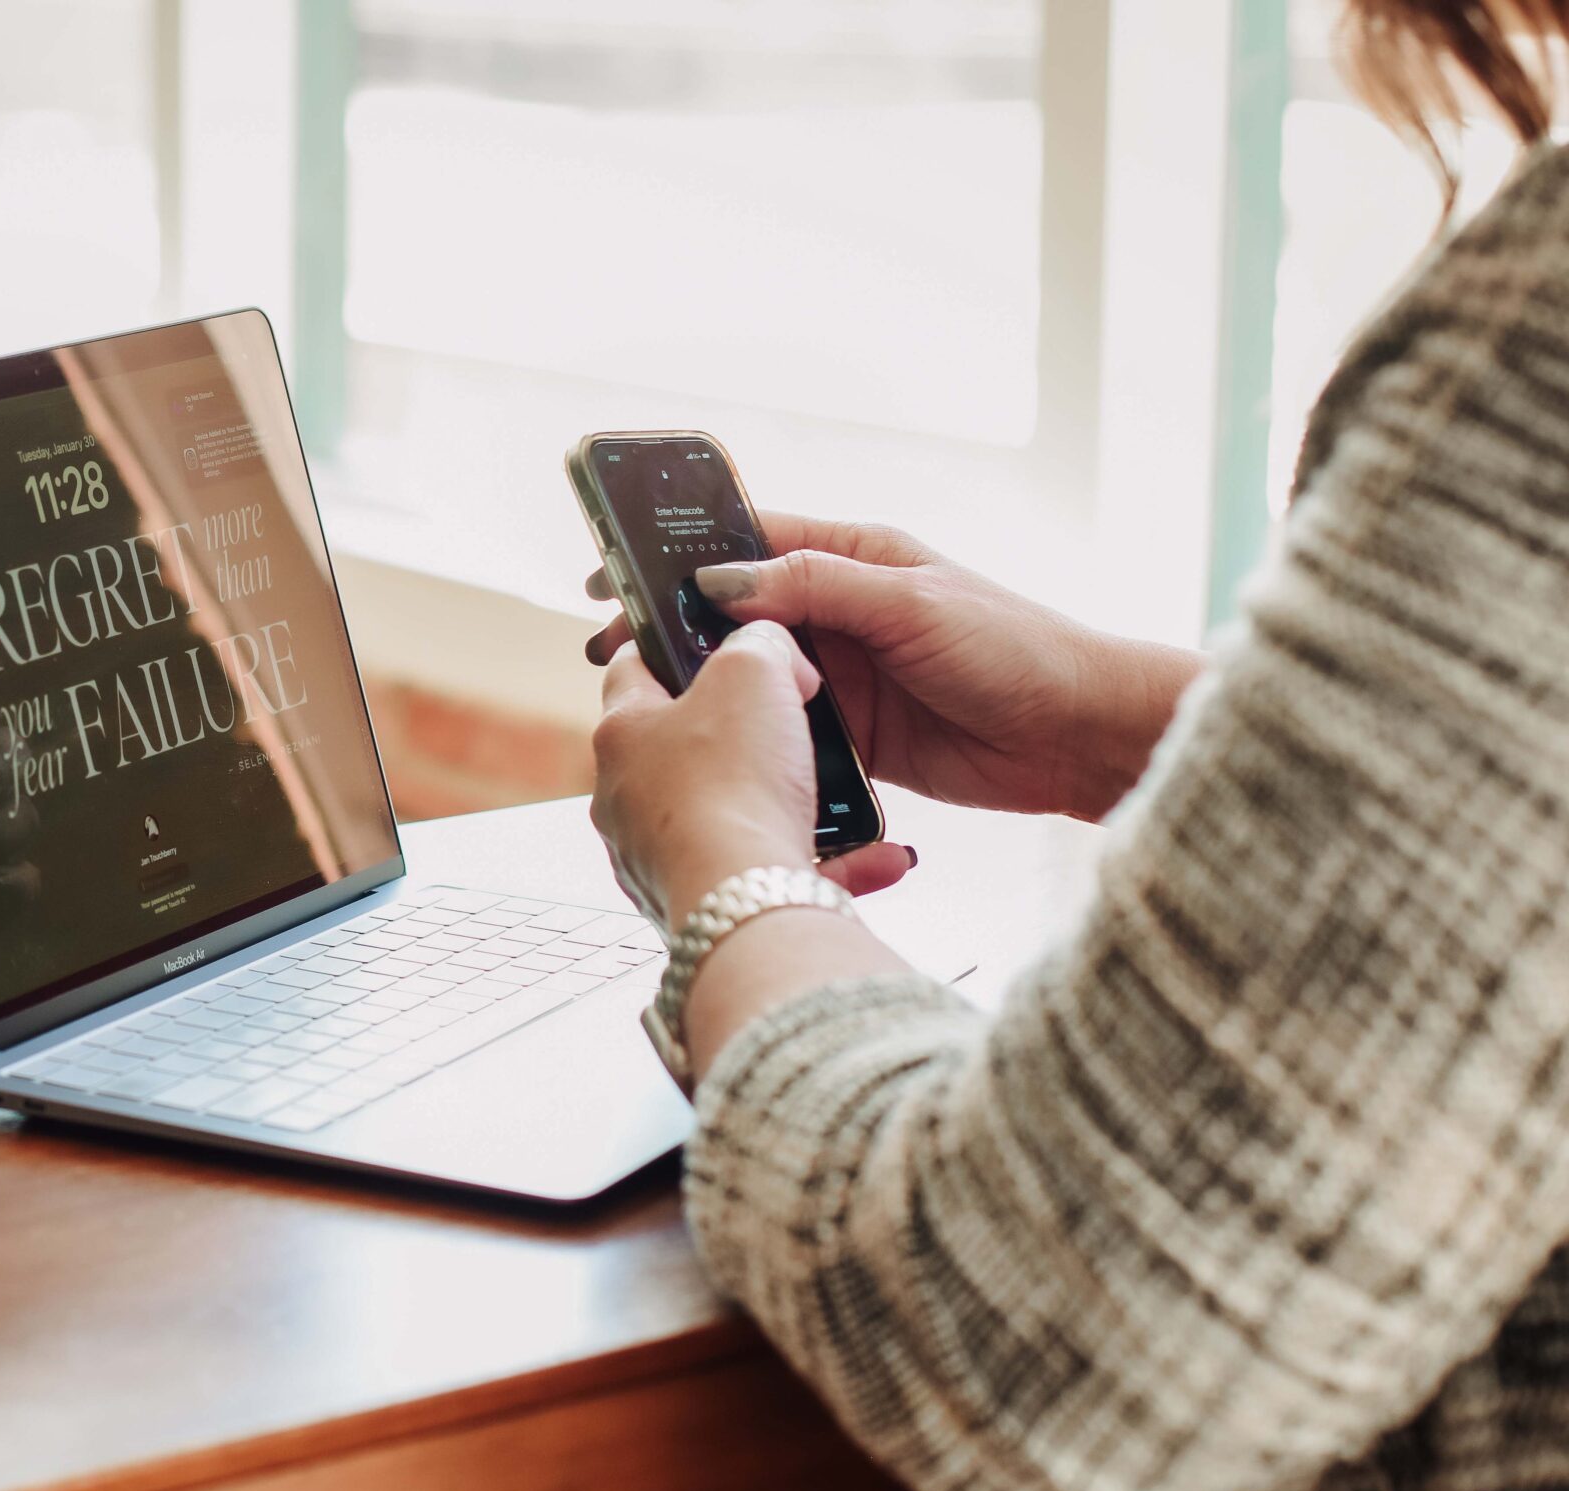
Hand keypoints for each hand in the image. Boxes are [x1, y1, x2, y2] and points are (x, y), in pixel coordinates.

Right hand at [583, 515, 1201, 821]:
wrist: (1078, 736)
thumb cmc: (1014, 650)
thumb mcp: (909, 603)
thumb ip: (816, 587)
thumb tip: (721, 581)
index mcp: (854, 559)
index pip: (748, 545)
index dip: (678, 557)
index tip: (617, 572)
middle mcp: (842, 612)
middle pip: (735, 615)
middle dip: (670, 628)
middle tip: (607, 649)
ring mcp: (844, 676)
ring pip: (750, 677)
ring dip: (701, 689)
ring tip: (641, 702)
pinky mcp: (852, 736)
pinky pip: (782, 733)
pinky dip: (745, 740)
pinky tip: (704, 751)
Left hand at [592, 622, 912, 928]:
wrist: (744, 901)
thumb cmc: (732, 787)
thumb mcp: (752, 670)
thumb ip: (759, 642)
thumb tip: (767, 647)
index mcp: (623, 734)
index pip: (631, 668)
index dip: (670, 644)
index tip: (703, 640)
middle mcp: (629, 799)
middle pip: (687, 747)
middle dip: (743, 733)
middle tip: (788, 717)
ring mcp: (661, 857)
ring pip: (735, 815)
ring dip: (795, 803)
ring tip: (841, 794)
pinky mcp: (705, 902)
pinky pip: (771, 873)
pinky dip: (828, 864)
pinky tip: (879, 857)